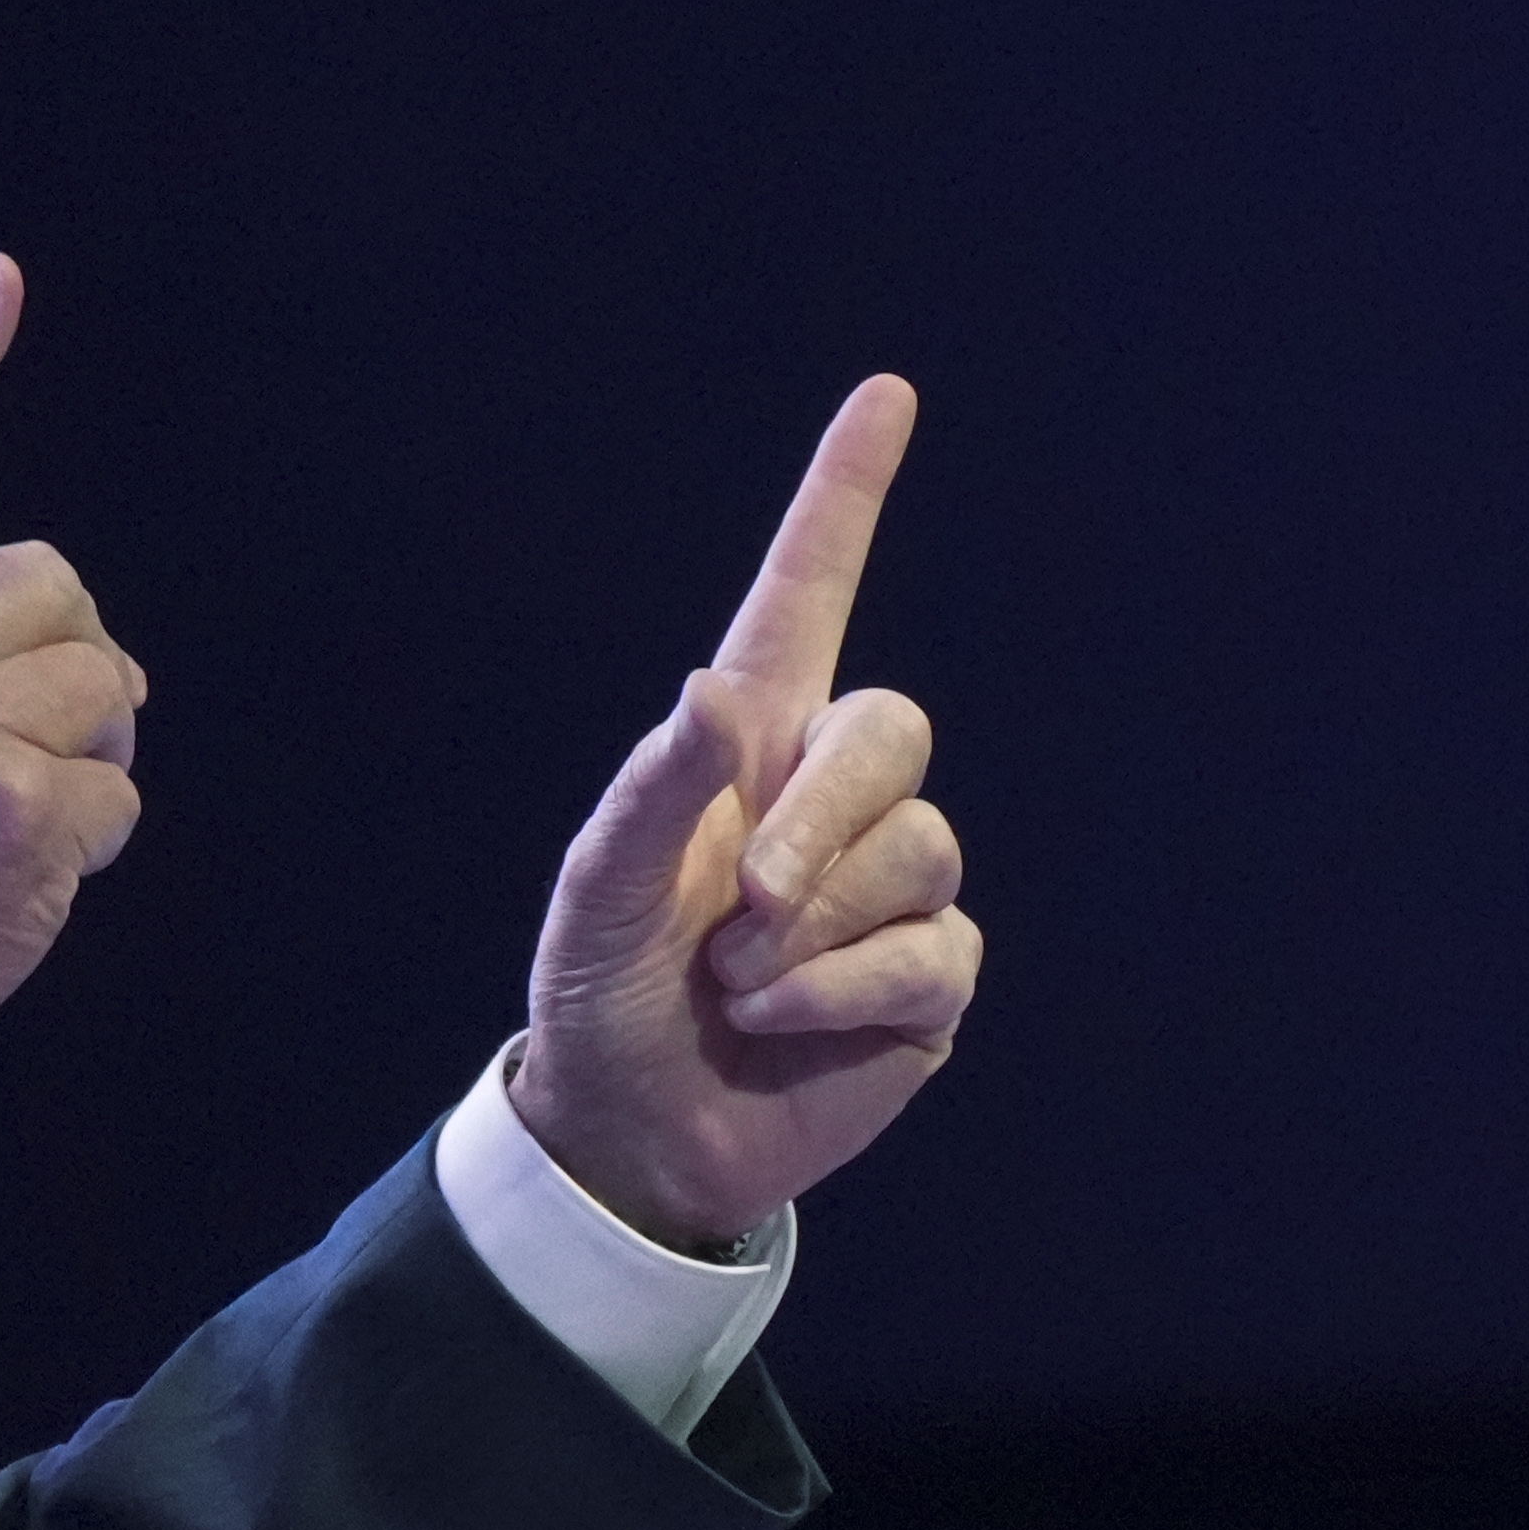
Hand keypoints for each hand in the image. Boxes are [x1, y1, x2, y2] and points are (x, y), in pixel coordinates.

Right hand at [0, 256, 145, 1183]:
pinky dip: (95, 838)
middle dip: (67, 661)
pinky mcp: (11, 807)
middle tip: (7, 746)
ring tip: (4, 816)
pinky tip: (16, 873)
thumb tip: (46, 607)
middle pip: (55, 582)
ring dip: (89, 753)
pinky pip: (119, 789)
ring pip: (105, 681)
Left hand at [509, 376, 979, 1252]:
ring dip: (816, 926)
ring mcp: (888, 888)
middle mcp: (830, 800)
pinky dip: (846, 991)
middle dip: (820, 817)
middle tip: (737, 905)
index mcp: (747, 745)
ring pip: (920, 847)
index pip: (810, 593)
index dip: (846, 495)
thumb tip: (720, 690)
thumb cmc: (601, 992)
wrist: (635, 1134)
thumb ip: (655, 786)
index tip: (887, 395)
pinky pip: (932, 950)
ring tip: (737, 981)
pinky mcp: (925, 980)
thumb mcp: (597, 890)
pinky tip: (783, 1021)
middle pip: (894, 729)